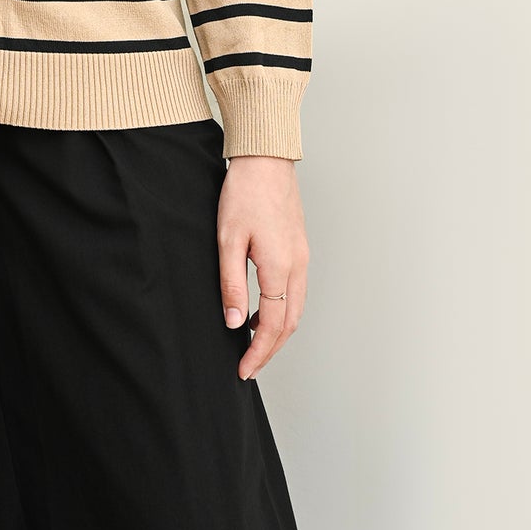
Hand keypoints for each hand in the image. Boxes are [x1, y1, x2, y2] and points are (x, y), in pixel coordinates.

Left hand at [216, 157, 309, 381]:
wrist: (265, 159)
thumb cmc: (243, 193)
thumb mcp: (228, 240)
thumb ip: (232, 283)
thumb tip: (235, 323)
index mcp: (280, 267)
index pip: (273, 325)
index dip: (259, 352)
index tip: (244, 370)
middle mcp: (298, 266)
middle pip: (290, 323)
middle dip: (271, 349)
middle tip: (249, 366)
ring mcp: (302, 256)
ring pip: (296, 308)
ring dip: (278, 331)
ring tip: (253, 343)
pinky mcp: (299, 247)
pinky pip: (296, 291)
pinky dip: (282, 310)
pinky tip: (262, 309)